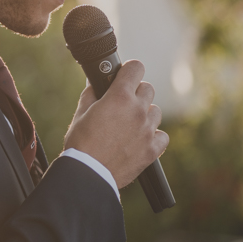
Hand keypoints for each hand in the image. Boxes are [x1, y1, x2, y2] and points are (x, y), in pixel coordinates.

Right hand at [62, 60, 167, 188]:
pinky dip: (153, 135)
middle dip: (135, 92)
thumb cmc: (81, 143)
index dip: (129, 69)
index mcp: (119, 97)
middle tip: (122, 103)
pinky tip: (140, 139)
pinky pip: (162, 135)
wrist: (89, 173)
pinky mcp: (152, 149)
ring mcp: (147, 130)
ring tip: (129, 124)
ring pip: (155, 111)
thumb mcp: (81, 113)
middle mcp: (138, 111)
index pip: (136, 68)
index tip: (126, 74)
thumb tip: (95, 84)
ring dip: (144, 113)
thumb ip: (91, 94)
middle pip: (147, 89)